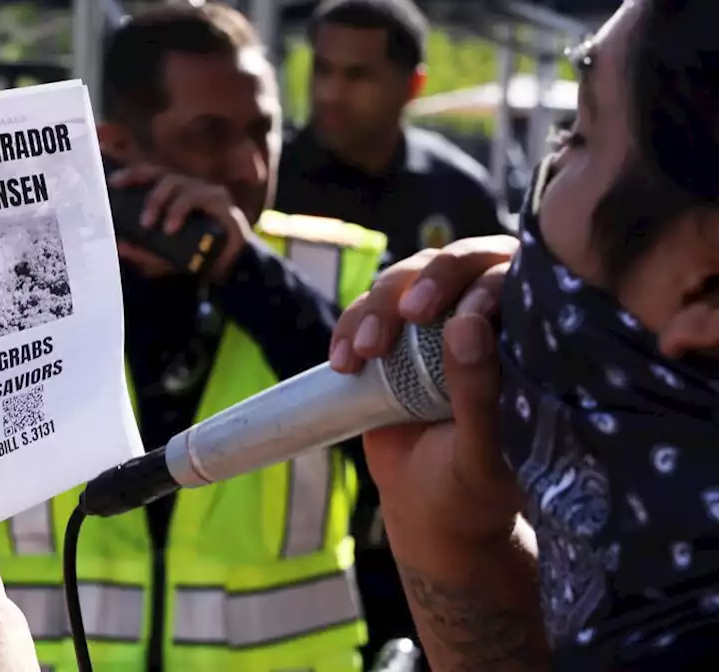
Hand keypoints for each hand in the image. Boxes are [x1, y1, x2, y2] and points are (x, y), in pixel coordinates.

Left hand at [109, 164, 252, 280]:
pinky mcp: (222, 202)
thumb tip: (119, 246)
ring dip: (160, 200)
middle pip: (160, 173)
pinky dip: (180, 210)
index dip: (130, 172)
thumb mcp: (161, 258)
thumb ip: (142, 253)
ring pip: (179, 183)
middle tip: (122, 195)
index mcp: (170, 195)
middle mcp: (187, 188)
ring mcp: (206, 192)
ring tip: (148, 223)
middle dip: (138, 179)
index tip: (111, 180)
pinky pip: (201, 197)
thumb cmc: (192, 257)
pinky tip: (170, 226)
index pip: (147, 175)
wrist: (228, 270)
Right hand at [329, 235, 521, 541]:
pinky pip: (366, 308)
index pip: (517, 278)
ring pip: (408, 276)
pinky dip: (350, 326)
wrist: (428, 506)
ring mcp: (437, 320)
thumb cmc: (473, 484)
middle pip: (459, 260)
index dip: (483, 283)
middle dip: (427, 278)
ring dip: (380, 305)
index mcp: (531, 336)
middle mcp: (489, 315)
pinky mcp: (394, 333)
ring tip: (363, 353)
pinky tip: (343, 361)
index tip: (454, 321)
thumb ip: (480, 392)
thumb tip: (466, 323)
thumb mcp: (483, 451)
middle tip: (407, 313)